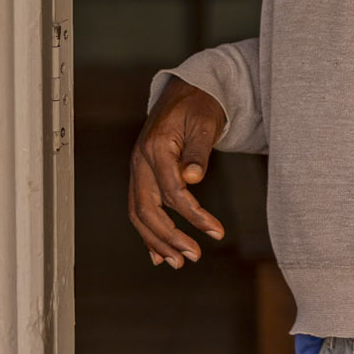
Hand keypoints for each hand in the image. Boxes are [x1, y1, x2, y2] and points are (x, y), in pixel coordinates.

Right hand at [127, 81, 226, 266]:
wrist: (185, 91)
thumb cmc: (198, 105)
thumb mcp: (205, 123)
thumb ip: (198, 152)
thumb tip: (193, 179)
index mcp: (156, 148)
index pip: (172, 191)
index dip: (194, 215)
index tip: (216, 231)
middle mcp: (140, 161)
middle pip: (147, 209)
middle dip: (170, 237)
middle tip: (194, 256)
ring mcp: (137, 169)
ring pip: (139, 213)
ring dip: (157, 241)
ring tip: (178, 263)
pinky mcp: (142, 175)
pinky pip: (139, 208)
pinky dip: (147, 233)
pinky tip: (158, 254)